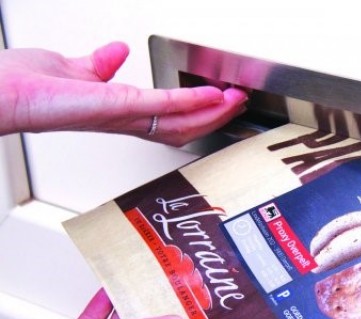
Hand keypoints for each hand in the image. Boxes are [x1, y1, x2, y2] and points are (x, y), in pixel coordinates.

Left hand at [0, 41, 247, 145]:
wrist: (0, 93)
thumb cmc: (25, 86)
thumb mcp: (73, 69)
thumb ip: (99, 65)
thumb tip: (114, 52)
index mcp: (119, 112)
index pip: (169, 119)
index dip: (199, 112)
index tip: (220, 98)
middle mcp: (125, 119)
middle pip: (183, 127)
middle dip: (215, 116)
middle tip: (239, 101)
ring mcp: (123, 116)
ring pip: (180, 123)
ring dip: (212, 112)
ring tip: (235, 99)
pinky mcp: (117, 106)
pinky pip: (163, 108)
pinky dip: (191, 102)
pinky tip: (212, 94)